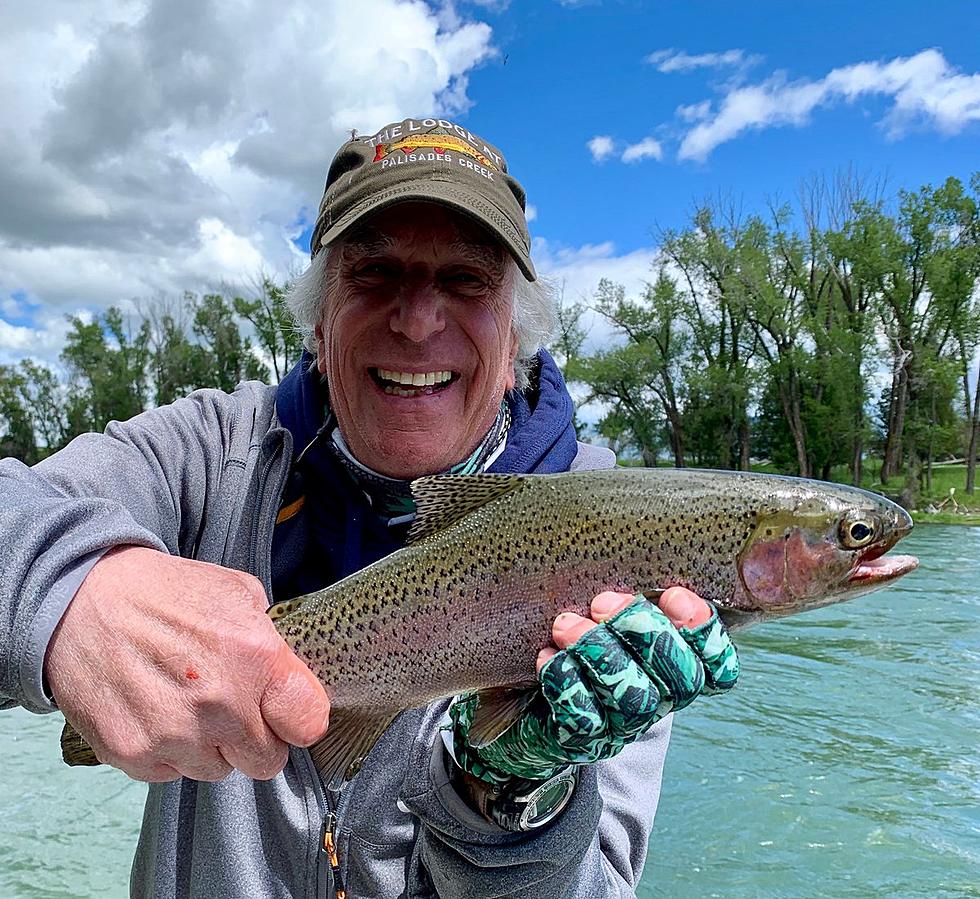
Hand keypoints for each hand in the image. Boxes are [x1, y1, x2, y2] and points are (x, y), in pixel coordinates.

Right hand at [44, 546, 329, 781]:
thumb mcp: (236, 592)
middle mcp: (221, 704)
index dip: (299, 718)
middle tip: (234, 709)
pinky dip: (169, 752)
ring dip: (211, 747)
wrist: (80, 600)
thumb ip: (270, 641)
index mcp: (256, 657)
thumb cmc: (163, 592)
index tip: (287, 712)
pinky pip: (172, 774)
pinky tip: (156, 711)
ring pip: (218, 771)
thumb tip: (287, 677)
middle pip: (267, 761)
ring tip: (187, 704)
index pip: (309, 723)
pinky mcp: (135, 754)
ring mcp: (176, 735)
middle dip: (257, 739)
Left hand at [452, 588, 738, 784]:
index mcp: (678, 667)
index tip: (672, 594)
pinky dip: (564, 682)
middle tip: (603, 600)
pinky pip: (582, 718)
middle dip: (643, 631)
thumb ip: (635, 580)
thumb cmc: (581, 628)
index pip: (720, 667)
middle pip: (680, 678)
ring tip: (564, 623)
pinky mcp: (580, 737)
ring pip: (633, 698)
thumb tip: (648, 518)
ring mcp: (622, 723)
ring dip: (599, 653)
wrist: (524, 694)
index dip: (705, 633)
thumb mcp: (612, 605)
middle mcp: (659, 698)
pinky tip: (545, 655)